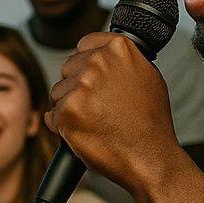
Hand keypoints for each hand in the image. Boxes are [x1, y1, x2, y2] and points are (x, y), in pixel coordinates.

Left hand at [47, 32, 180, 190]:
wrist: (149, 157)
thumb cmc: (150, 123)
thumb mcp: (147, 77)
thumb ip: (123, 60)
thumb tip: (105, 53)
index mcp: (118, 48)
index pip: (84, 44)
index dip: (86, 64)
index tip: (94, 79)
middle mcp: (98, 62)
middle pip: (68, 68)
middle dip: (77, 87)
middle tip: (100, 107)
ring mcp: (80, 86)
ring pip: (58, 92)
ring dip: (70, 107)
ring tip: (96, 122)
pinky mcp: (66, 111)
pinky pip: (53, 116)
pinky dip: (64, 127)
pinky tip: (86, 132)